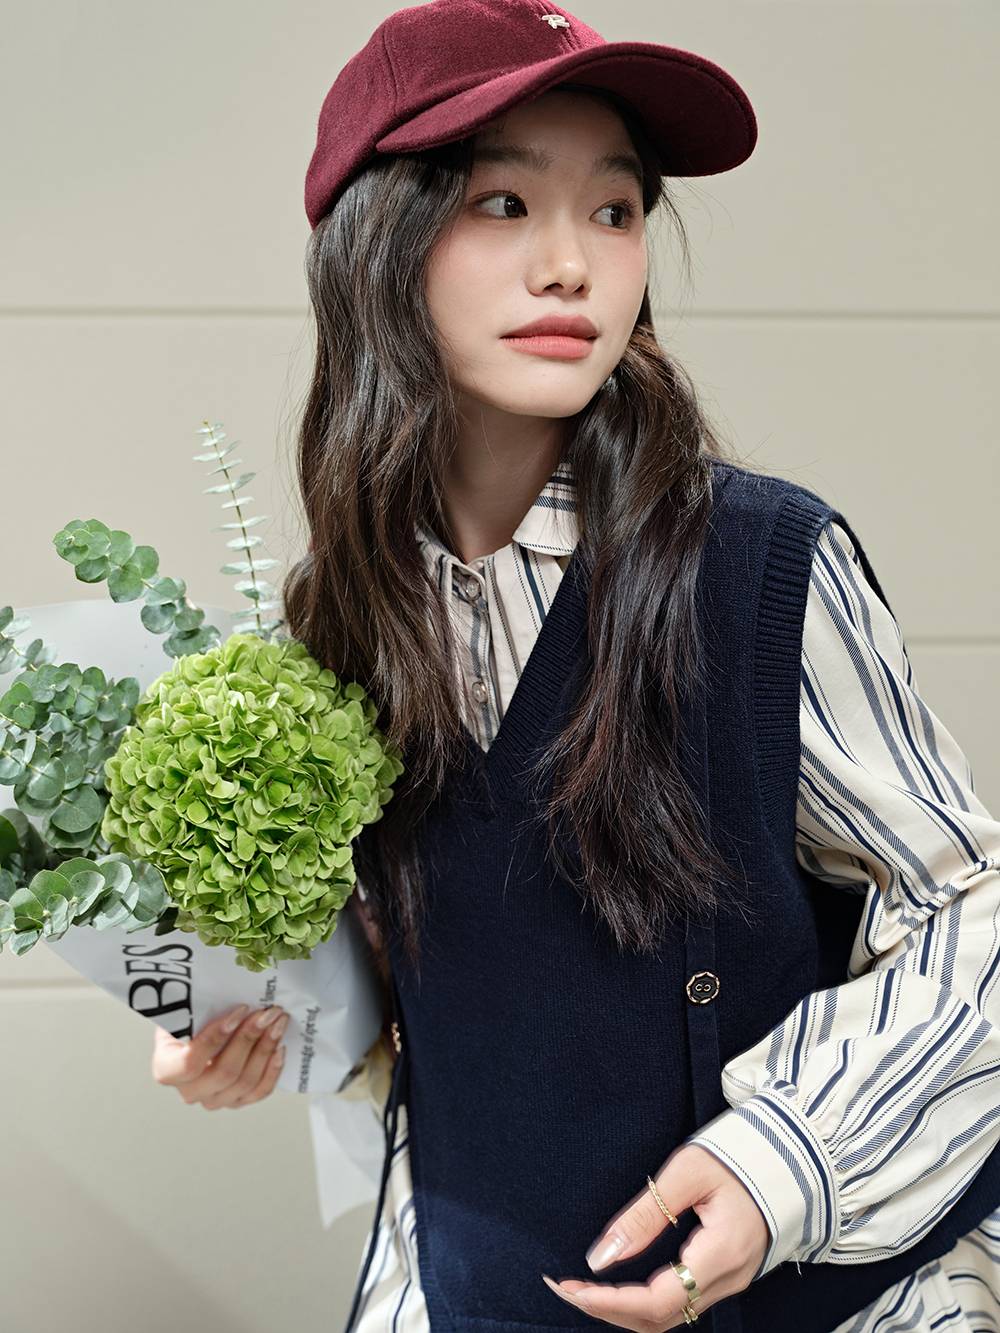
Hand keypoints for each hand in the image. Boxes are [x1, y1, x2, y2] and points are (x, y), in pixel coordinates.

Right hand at [151, 1004, 289, 1109]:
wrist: (197, 1033)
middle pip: (224, 1072)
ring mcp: (213, 1100)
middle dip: (249, 1038)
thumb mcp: (186, 1010)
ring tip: (278, 1024)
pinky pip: (258, 1092)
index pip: (190, 1062)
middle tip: (267, 1013)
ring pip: (244, 1082)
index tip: (241, 1010)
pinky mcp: (236, 1101)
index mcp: (167, 1069)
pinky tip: (280, 1048)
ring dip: (265, 1049)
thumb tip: (230, 992)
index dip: (216, 1038)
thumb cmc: (192, 1019)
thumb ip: (199, 1008)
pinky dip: (272, 1070)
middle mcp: (189, 1091)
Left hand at [540, 1142, 768, 1329]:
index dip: (609, 1302)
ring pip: (670, 1317)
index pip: (657, 1301)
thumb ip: (644, 1215)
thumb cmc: (740, 1153)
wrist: (791, 1152)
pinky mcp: (727, 1274)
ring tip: (582, 1287)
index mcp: (722, 1254)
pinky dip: (643, 1300)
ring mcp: (731, 1281)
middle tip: (564, 1287)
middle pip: (660, 1320)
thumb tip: (600, 1258)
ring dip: (622, 1309)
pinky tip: (618, 1283)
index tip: (570, 1287)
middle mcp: (729, 1279)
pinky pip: (681, 1302)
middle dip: (607, 1310)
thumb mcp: (687, 1171)